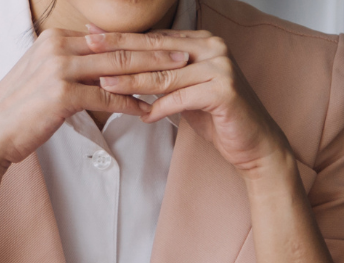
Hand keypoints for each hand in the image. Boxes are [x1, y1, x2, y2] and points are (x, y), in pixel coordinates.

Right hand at [0, 28, 191, 170]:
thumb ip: (70, 64)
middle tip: (184, 55)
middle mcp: (58, 48)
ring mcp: (59, 70)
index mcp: (55, 39)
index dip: (140, 41)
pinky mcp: (62, 95)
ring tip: (176, 78)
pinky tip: (148, 109)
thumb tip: (99, 62)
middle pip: (118, 47)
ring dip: (150, 73)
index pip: (108, 37)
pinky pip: (106, 96)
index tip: (166, 44)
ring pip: (117, 68)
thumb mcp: (43, 77)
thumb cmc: (19, 111)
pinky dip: (130, 102)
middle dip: (154, 51)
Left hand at [87, 28, 291, 176]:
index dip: (122, 39)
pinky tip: (144, 116)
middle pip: (156, 51)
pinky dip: (161, 109)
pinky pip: (183, 98)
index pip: (154, 39)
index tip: (92, 39)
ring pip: (165, 76)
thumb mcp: (185, 90)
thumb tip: (123, 65)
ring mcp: (221, 67)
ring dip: (132, 82)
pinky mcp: (224, 91)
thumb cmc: (216, 118)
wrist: (253, 143)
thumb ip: (163, 75)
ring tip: (105, 85)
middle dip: (120, 52)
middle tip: (90, 51)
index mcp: (202, 42)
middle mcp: (214, 48)